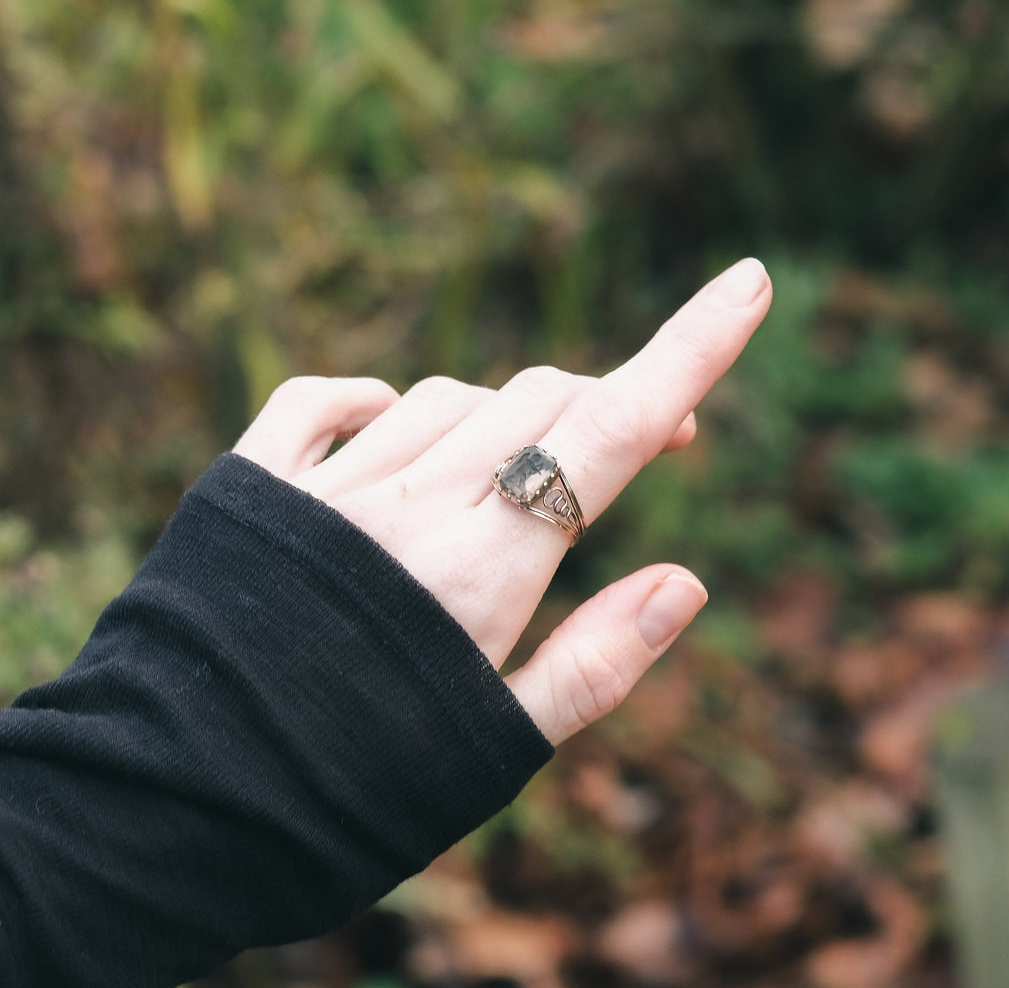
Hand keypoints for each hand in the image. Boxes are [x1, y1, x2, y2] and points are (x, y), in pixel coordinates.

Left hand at [233, 258, 771, 743]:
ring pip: (450, 400)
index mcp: (485, 565)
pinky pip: (320, 403)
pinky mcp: (249, 488)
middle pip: (543, 399)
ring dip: (507, 416)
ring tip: (518, 476)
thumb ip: (597, 662)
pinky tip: (388, 423)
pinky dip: (373, 401)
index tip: (751, 282)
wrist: (171, 811)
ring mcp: (325, 487)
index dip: (693, 349)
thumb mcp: (495, 750)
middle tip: (655, 441)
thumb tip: (687, 581)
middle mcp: (411, 503)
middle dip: (610, 405)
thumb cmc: (351, 796)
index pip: (613, 427)